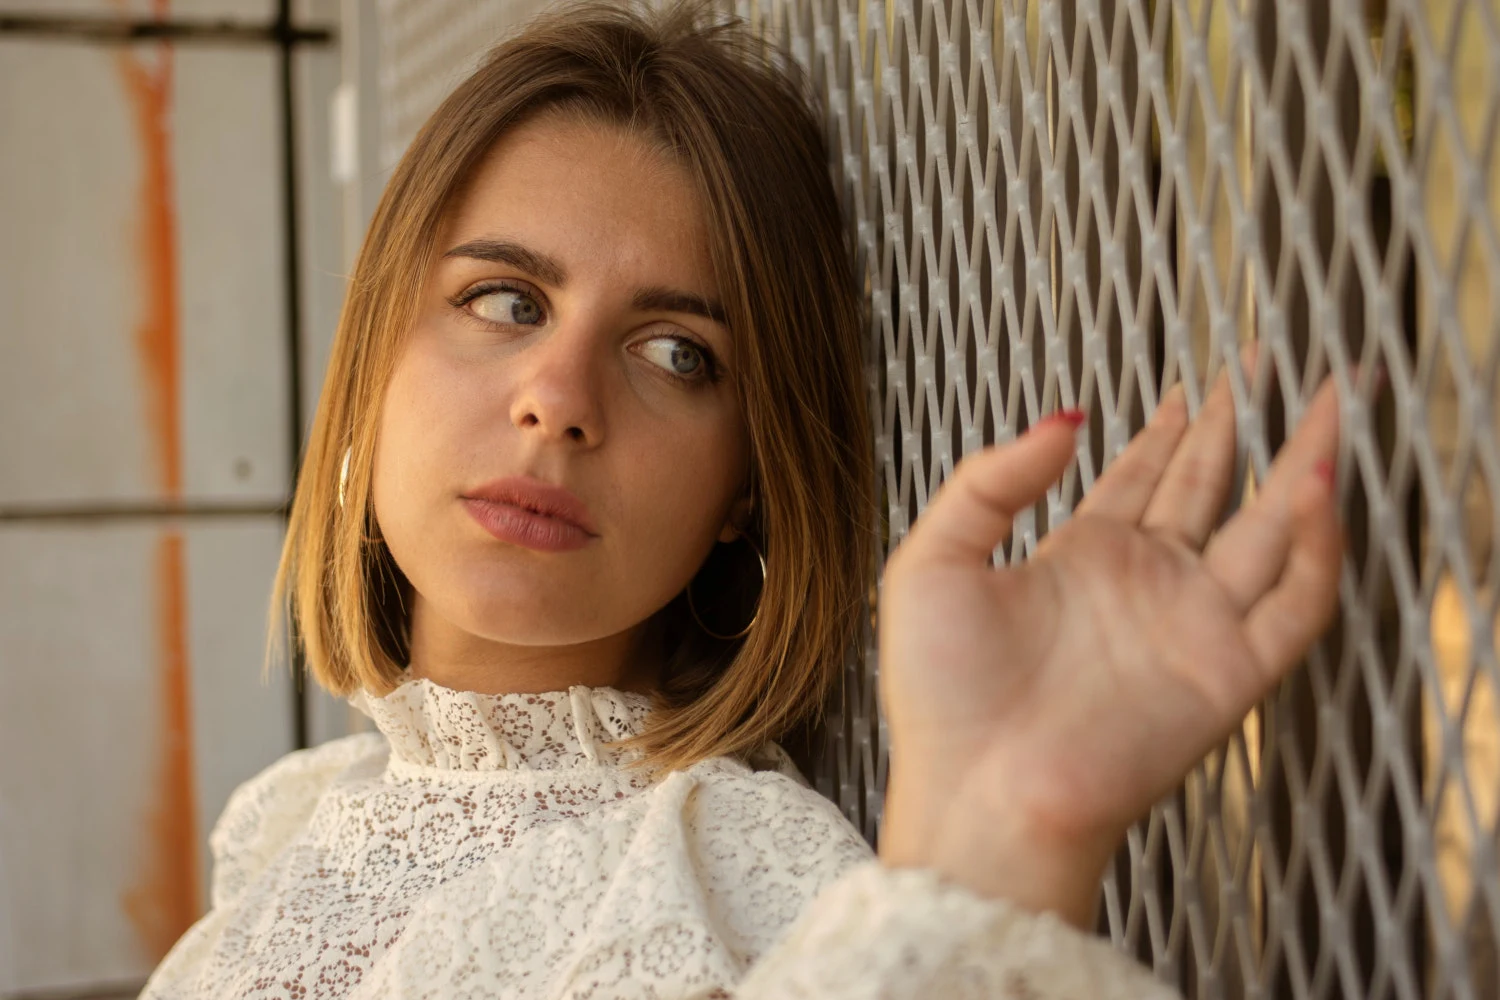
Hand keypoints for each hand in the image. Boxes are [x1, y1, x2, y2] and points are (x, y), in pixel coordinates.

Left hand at [875, 364, 1344, 926]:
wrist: (978, 793)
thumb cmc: (941, 696)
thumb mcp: (932, 561)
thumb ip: (990, 482)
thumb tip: (1065, 417)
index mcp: (1080, 559)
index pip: (1142, 478)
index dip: (1171, 430)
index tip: (1197, 381)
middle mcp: (1144, 585)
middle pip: (1210, 488)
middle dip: (1242, 426)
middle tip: (1269, 366)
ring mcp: (1191, 625)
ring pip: (1268, 529)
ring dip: (1302, 466)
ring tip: (1330, 402)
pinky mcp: (1227, 671)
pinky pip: (1294, 603)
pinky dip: (1316, 549)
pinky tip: (1317, 490)